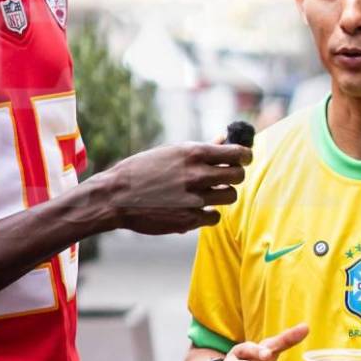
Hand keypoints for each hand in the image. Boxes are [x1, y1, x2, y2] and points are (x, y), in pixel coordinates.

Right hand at [100, 142, 250, 235]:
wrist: (116, 196)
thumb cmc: (141, 170)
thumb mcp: (170, 152)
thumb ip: (200, 150)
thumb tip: (224, 140)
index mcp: (193, 153)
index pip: (237, 153)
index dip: (244, 156)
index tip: (243, 158)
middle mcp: (197, 175)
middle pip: (238, 176)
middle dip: (235, 175)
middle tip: (226, 176)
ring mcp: (195, 199)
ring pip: (230, 196)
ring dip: (223, 194)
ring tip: (209, 193)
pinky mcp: (189, 220)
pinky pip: (214, 217)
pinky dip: (209, 213)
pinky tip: (197, 208)